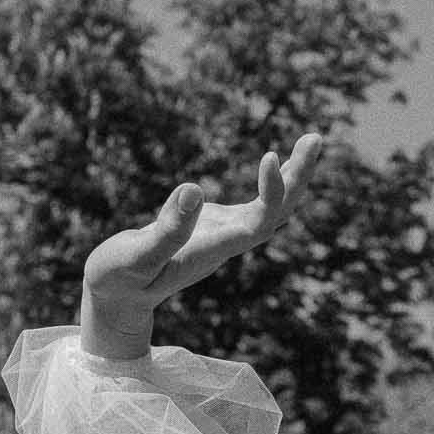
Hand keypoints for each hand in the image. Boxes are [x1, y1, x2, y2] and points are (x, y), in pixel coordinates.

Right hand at [80, 134, 324, 359]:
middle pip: (276, 215)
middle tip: (315, 137)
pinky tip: (280, 161)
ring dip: (293, 178)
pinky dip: (272, 184)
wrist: (119, 296)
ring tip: (312, 139)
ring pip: (271, 210)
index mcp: (209, 251)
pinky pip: (256, 206)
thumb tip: (194, 189)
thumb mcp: (136, 256)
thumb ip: (166, 230)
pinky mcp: (217, 227)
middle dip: (296, 179)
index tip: (270, 157)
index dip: (271, 194)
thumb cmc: (120, 278)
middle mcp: (225, 244)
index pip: (255, 226)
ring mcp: (224, 236)